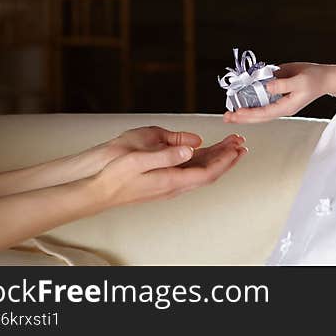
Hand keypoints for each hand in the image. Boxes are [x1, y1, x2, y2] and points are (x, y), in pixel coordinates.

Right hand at [92, 134, 246, 207]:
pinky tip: (204, 151)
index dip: (226, 160)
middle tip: (241, 144)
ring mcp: (168, 184)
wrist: (95, 191)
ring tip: (229, 144)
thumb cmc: (113, 174)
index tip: (238, 148)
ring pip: (200, 171)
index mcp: (171, 179)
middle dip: (227, 157)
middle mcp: (173, 185)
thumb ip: (166, 152)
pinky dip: (201, 159)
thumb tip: (191, 148)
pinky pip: (189, 170)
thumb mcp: (138, 157)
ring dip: (216, 157)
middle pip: (209, 172)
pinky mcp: (162, 180)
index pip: (208, 172)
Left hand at [223, 62, 326, 124]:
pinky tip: (241, 99)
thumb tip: (266, 86)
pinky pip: (262, 99)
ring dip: (244, 111)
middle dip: (242, 117)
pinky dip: (251, 100)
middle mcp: (280, 106)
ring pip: (259, 110)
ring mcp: (278, 101)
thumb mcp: (300, 81)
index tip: (237, 112)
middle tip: (227, 117)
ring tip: (229, 112)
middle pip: (259, 116)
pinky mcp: (277, 93)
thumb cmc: (315, 80)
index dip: (250, 113)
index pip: (264, 112)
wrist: (324, 77)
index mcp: (286, 107)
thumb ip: (282, 84)